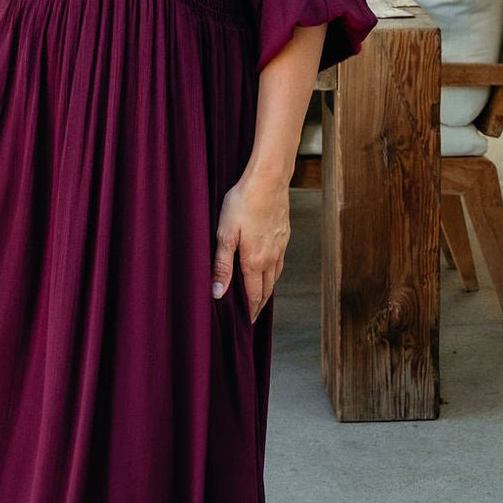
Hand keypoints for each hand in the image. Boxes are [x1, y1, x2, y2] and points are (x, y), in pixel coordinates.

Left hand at [211, 167, 290, 322]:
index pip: (255, 295)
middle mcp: (272, 257)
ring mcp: (281, 246)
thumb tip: (218, 293)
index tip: (248, 322)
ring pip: (275, 275)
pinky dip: (273, 271)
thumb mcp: (225, 235)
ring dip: (268, 289)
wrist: (268, 180)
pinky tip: (268, 267)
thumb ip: (222, 266)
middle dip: (260, 304)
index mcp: (255, 261)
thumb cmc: (243, 203)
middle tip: (253, 315)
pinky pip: (279, 260)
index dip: (251, 311)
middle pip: (267, 289)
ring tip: (260, 296)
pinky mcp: (284, 234)